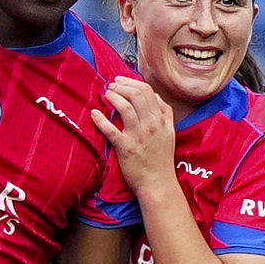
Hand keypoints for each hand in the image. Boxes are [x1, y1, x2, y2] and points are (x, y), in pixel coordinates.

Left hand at [92, 76, 179, 197]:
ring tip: (105, 94)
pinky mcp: (125, 147)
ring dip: (113, 97)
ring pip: (125, 107)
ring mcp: (138, 135)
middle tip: (110, 86)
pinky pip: (111, 130)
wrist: (158, 182)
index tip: (120, 81)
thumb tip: (155, 96)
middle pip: (136, 95)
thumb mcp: (170, 132)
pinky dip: (101, 120)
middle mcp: (151, 124)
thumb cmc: (161, 158)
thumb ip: (165, 112)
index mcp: (161, 119)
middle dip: (120, 86)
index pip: (147, 91)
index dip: (131, 83)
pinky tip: (94, 114)